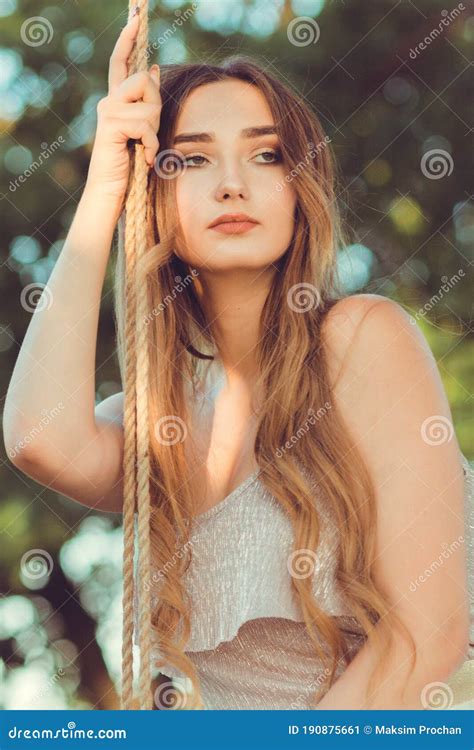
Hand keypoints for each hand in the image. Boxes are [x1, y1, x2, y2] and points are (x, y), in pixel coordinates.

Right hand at [85, 12, 160, 204]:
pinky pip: (145, 124)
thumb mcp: (144, 129)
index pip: (121, 62)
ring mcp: (107, 111)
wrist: (113, 192)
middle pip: (145, 79)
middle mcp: (109, 101)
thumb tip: (154, 68)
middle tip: (149, 135)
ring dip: (154, 130)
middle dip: (157, 106)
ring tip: (144, 148)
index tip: (135, 16)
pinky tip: (143, 157)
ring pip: (149, 102)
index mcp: (117, 100)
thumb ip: (147, 102)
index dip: (128, 38)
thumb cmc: (131, 166)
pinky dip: (150, 144)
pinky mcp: (111, 125)